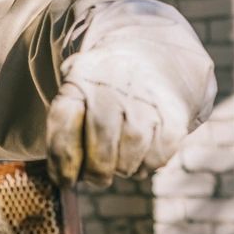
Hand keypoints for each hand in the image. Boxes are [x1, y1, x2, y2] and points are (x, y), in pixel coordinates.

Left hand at [46, 0, 213, 186]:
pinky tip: (142, 151)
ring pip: (128, 162)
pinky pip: (155, 159)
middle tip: (96, 176)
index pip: (64, 124)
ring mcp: (145, 103)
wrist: (151, 55)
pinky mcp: (173, 118)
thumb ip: (63, 127)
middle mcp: (113, 89)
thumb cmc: (103, 86)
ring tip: (120, 159)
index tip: (63, 179)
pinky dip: (147, 164)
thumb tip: (61, 178)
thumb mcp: (75, 86)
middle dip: (95, 173)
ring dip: (122, 168)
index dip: (62, 160)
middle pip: (99, 153)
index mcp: (80, 79)